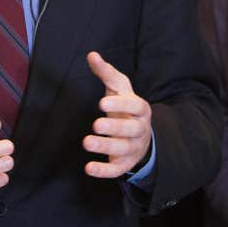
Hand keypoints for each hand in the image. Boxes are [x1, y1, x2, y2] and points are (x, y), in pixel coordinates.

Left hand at [82, 51, 152, 177]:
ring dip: (105, 147)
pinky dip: (104, 171)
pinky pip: (116, 170)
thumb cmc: (126, 106)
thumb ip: (106, 72)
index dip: (121, 105)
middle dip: (114, 128)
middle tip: (95, 124)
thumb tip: (91, 55)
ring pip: (123, 150)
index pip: (136, 107)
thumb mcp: (119, 88)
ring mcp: (133, 148)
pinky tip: (88, 168)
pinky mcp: (125, 164)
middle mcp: (140, 130)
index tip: (101, 102)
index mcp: (140, 109)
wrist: (140, 135)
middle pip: (131, 130)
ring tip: (86, 142)